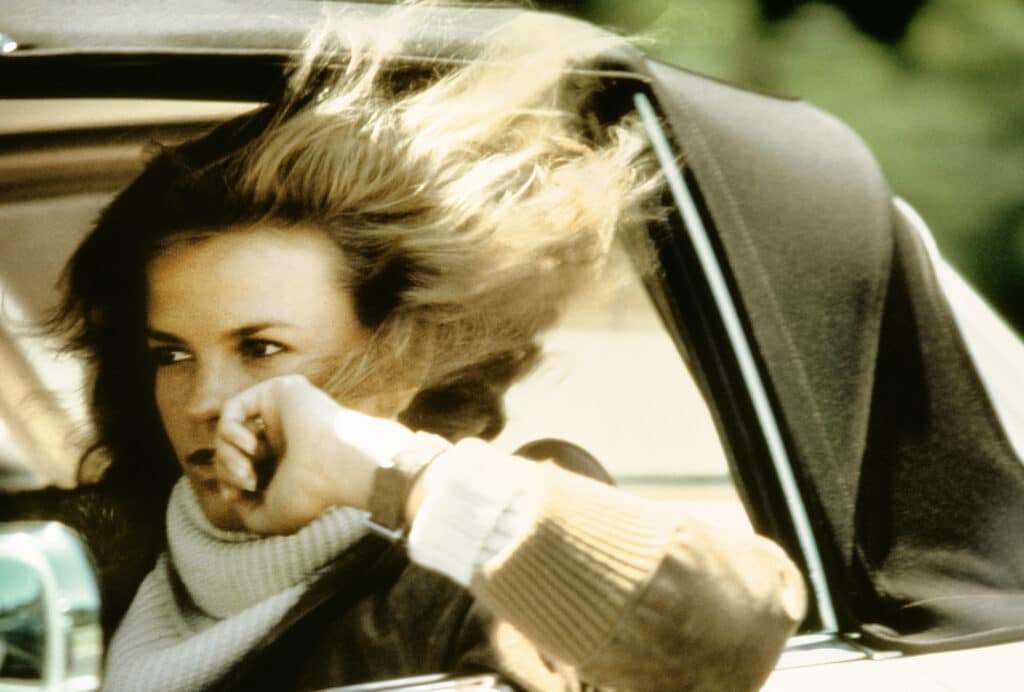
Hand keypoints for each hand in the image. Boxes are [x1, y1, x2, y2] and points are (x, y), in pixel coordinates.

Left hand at [213, 374, 417, 534]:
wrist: (336, 467)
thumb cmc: (310, 494)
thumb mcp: (270, 518)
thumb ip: (246, 512)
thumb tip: (230, 494)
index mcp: (284, 459)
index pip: (239, 464)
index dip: (227, 480)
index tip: (236, 496)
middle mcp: (282, 433)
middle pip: (230, 446)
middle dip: (227, 469)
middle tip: (247, 483)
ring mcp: (280, 411)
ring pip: (229, 428)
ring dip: (228, 455)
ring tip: (247, 470)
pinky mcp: (279, 390)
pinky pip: (233, 407)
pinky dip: (230, 432)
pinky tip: (251, 447)